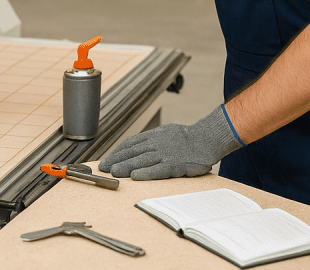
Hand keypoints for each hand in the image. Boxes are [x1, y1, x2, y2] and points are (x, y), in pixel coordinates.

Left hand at [98, 105, 242, 179]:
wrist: (207, 139)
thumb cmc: (187, 138)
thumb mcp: (167, 132)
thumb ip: (152, 140)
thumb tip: (136, 147)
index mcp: (154, 136)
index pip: (131, 143)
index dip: (117, 152)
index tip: (108, 159)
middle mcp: (157, 143)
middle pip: (132, 152)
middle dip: (116, 160)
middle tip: (103, 167)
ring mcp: (165, 154)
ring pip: (141, 160)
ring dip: (125, 166)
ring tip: (114, 173)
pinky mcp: (174, 164)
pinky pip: (157, 170)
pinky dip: (145, 173)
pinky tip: (134, 177)